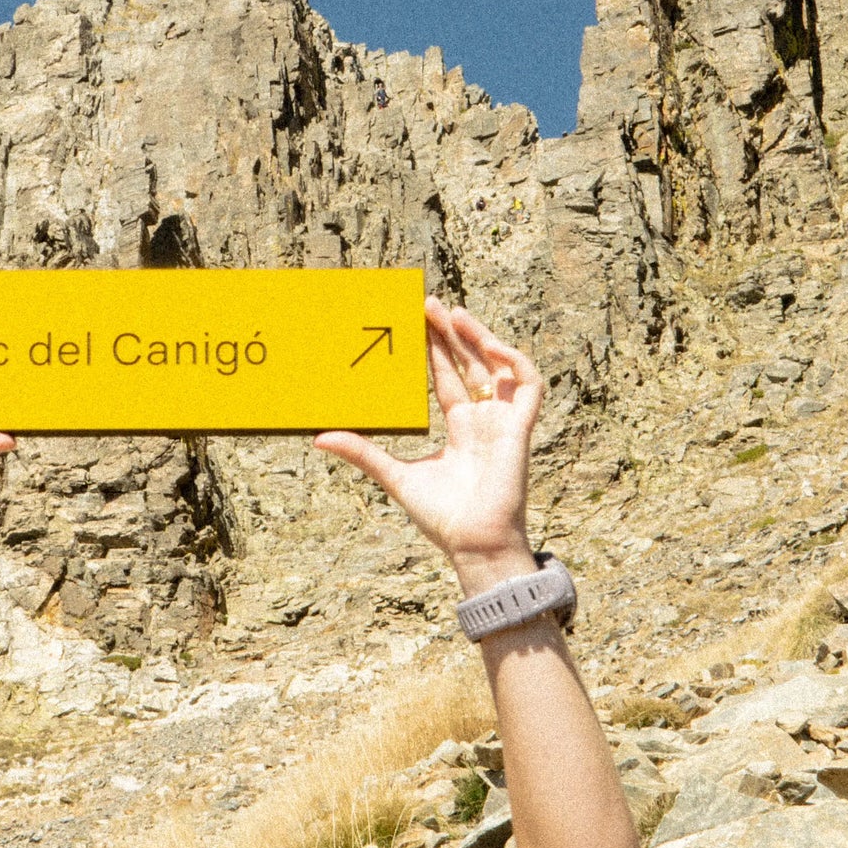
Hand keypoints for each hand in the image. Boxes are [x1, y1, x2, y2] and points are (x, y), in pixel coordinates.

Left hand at [316, 300, 542, 586]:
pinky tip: (489, 345)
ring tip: (454, 314)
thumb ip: (362, 453)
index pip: (445, 377)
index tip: (415, 320)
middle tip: (428, 303)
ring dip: (480, 338)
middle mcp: (483, 420)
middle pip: (469, 364)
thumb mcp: (394, 476)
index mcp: (459, 429)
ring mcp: (502, 422)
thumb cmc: (441, 518)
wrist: (473, 544)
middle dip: (451, 334)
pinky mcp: (520, 428)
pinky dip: (513, 360)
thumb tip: (319, 438)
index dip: (433, 348)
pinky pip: (528, 385)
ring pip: (498, 366)